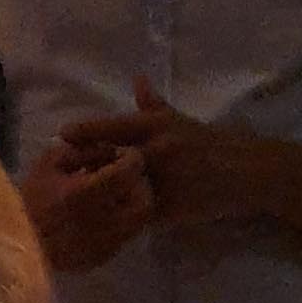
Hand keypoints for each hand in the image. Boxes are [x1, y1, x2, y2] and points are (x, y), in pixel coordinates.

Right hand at [20, 135, 154, 273]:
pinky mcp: (102, 258)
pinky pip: (126, 236)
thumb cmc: (31, 197)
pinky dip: (125, 222)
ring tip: (120, 195)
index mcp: (82, 194)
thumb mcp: (50, 162)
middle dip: (140, 184)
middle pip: (143, 200)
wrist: (17, 243)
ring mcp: (102, 245)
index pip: (127, 173)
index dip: (132, 160)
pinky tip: (109, 214)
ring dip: (135, 204)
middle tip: (128, 176)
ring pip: (140, 221)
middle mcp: (97, 223)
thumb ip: (83, 149)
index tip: (126, 154)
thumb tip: (111, 148)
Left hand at [62, 80, 252, 234]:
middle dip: (85, 166)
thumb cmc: (208, 143)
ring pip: (124, 190)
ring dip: (100, 195)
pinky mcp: (172, 209)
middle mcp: (159, 151)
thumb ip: (154, 105)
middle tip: (58, 171)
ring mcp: (165, 181)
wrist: (243, 172)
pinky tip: (102, 222)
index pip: (116, 127)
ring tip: (73, 198)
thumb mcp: (180, 121)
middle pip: (113, 160)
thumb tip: (137, 80)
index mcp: (158, 128)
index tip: (62, 134)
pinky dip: (122, 218)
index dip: (88, 131)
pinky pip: (140, 216)